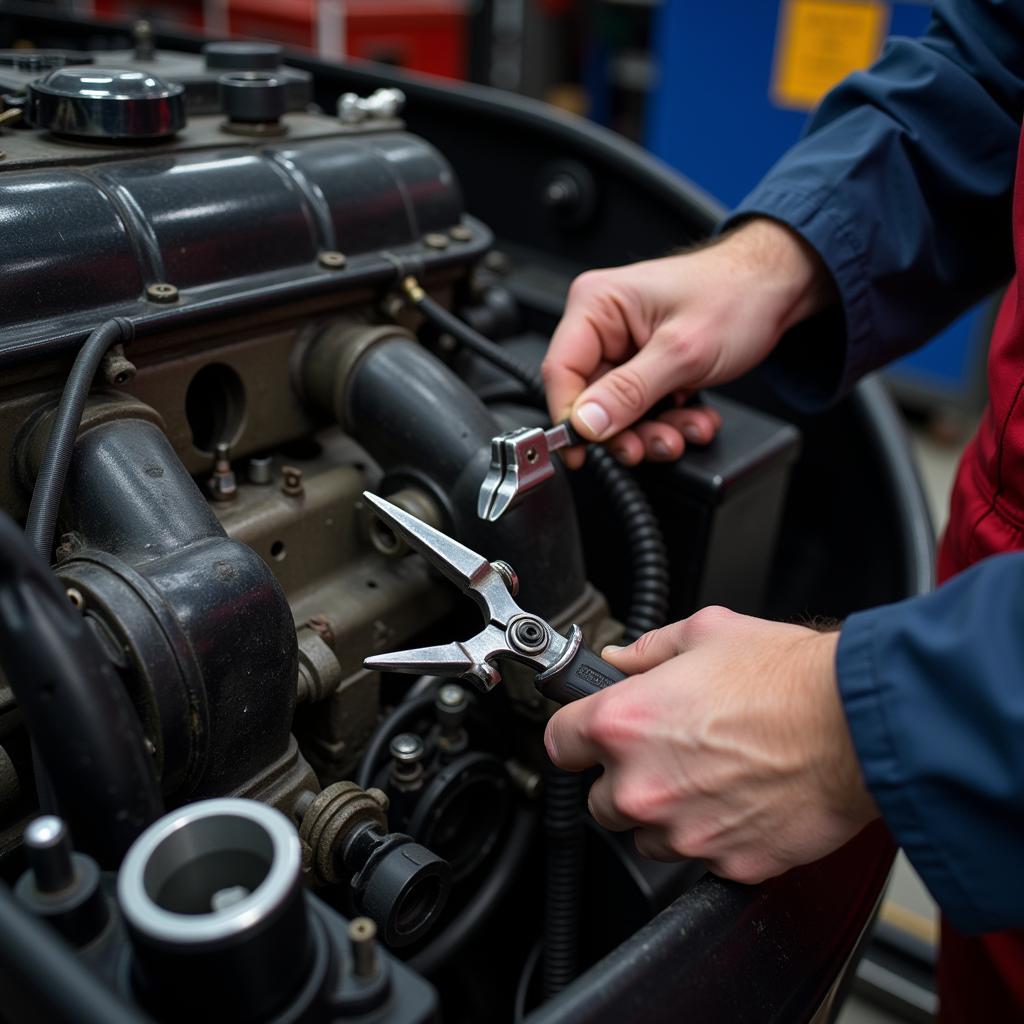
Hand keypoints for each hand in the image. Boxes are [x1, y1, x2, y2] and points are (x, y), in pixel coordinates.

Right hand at [542, 218, 835, 466]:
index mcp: (597, 305)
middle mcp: (604, 325)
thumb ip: (629, 391)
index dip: (570, 419)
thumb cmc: (736, 293)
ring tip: (686, 429)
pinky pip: (643, 407)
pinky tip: (694, 416)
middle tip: (653, 444)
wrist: (779, 288)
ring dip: (654, 430)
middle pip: (590, 399)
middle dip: (627, 430)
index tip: (583, 453)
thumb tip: (587, 423)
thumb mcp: (682, 351)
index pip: (560, 372)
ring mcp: (625, 347)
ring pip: (619, 411)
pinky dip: (669, 420)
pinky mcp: (645, 366)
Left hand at [544, 607, 877, 882]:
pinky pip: (699, 856)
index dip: (575, 735)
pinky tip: (739, 799)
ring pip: (645, 834)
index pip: (559, 742)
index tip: (588, 735)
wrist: (858, 726)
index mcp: (625, 723)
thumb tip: (620, 659)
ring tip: (709, 775)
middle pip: (599, 798)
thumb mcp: (705, 633)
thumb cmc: (788, 678)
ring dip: (664, 811)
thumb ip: (648, 650)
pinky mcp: (726, 863)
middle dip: (624, 776)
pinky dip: (711, 835)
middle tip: (667, 750)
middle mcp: (643, 784)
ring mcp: (684, 831)